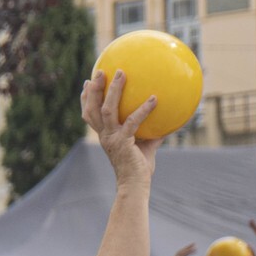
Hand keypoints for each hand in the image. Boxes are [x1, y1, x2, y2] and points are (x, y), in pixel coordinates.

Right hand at [82, 68, 160, 183]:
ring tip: (121, 74)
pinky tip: (154, 99)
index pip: (89, 114)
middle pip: (92, 108)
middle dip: (94, 89)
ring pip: (107, 110)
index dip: (86, 98)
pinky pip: (133, 121)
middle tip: (99, 71)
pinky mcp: (123, 142)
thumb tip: (170, 117)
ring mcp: (112, 138)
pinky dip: (143, 109)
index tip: (87, 83)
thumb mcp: (146, 145)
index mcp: (104, 135)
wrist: (135, 185)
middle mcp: (104, 135)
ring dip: (113, 91)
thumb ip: (153, 130)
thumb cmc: (139, 168)